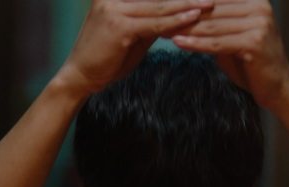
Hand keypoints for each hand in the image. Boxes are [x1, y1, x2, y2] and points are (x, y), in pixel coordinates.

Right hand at [59, 0, 213, 94]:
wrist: (79, 77)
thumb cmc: (106, 57)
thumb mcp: (132, 33)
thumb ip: (151, 19)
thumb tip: (179, 11)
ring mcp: (113, 9)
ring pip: (159, 6)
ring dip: (187, 4)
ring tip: (209, 2)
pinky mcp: (119, 26)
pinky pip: (155, 23)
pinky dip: (176, 20)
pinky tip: (194, 16)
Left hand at [171, 0, 288, 111]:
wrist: (276, 87)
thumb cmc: (248, 63)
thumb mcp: (229, 37)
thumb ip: (213, 24)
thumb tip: (183, 13)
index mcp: (254, 1)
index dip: (189, 4)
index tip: (164, 8)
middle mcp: (259, 7)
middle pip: (211, 11)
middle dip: (183, 17)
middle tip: (157, 20)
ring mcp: (259, 23)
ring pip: (212, 26)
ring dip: (184, 29)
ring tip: (161, 31)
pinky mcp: (255, 42)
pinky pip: (217, 43)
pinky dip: (196, 43)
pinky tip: (177, 43)